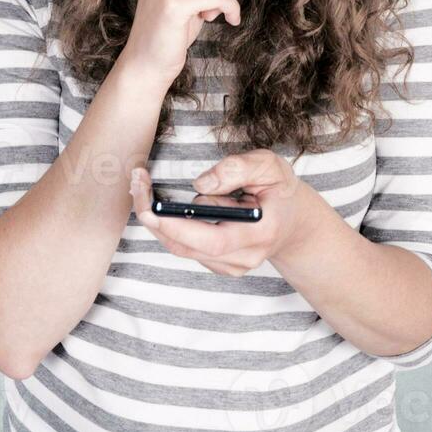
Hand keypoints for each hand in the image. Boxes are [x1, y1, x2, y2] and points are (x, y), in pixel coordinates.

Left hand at [129, 150, 317, 275]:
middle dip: (155, 216)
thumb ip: (238, 169)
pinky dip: (167, 225)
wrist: (295, 223)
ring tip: (142, 184)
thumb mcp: (269, 166)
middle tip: (136, 181)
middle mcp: (244, 258)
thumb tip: (200, 183)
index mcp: (260, 233)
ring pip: (180, 248)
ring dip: (157, 219)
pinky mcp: (218, 264)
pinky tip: (160, 201)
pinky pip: (184, 247)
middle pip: (186, 246)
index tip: (150, 207)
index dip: (177, 226)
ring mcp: (230, 266)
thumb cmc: (281, 190)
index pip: (212, 240)